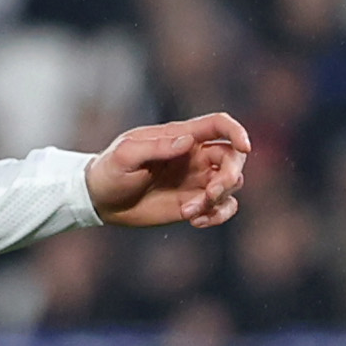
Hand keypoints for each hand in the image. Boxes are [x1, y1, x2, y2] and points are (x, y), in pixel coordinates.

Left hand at [87, 112, 249, 227]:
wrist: (99, 200)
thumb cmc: (109, 170)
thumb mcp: (125, 155)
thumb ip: (157, 147)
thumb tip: (188, 142)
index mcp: (180, 136)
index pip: (219, 125)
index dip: (237, 131)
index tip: (245, 146)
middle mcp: (194, 156)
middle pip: (233, 157)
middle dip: (230, 175)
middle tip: (210, 193)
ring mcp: (195, 180)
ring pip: (232, 184)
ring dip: (219, 199)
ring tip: (190, 211)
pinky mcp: (193, 203)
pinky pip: (222, 207)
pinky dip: (217, 215)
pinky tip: (194, 220)